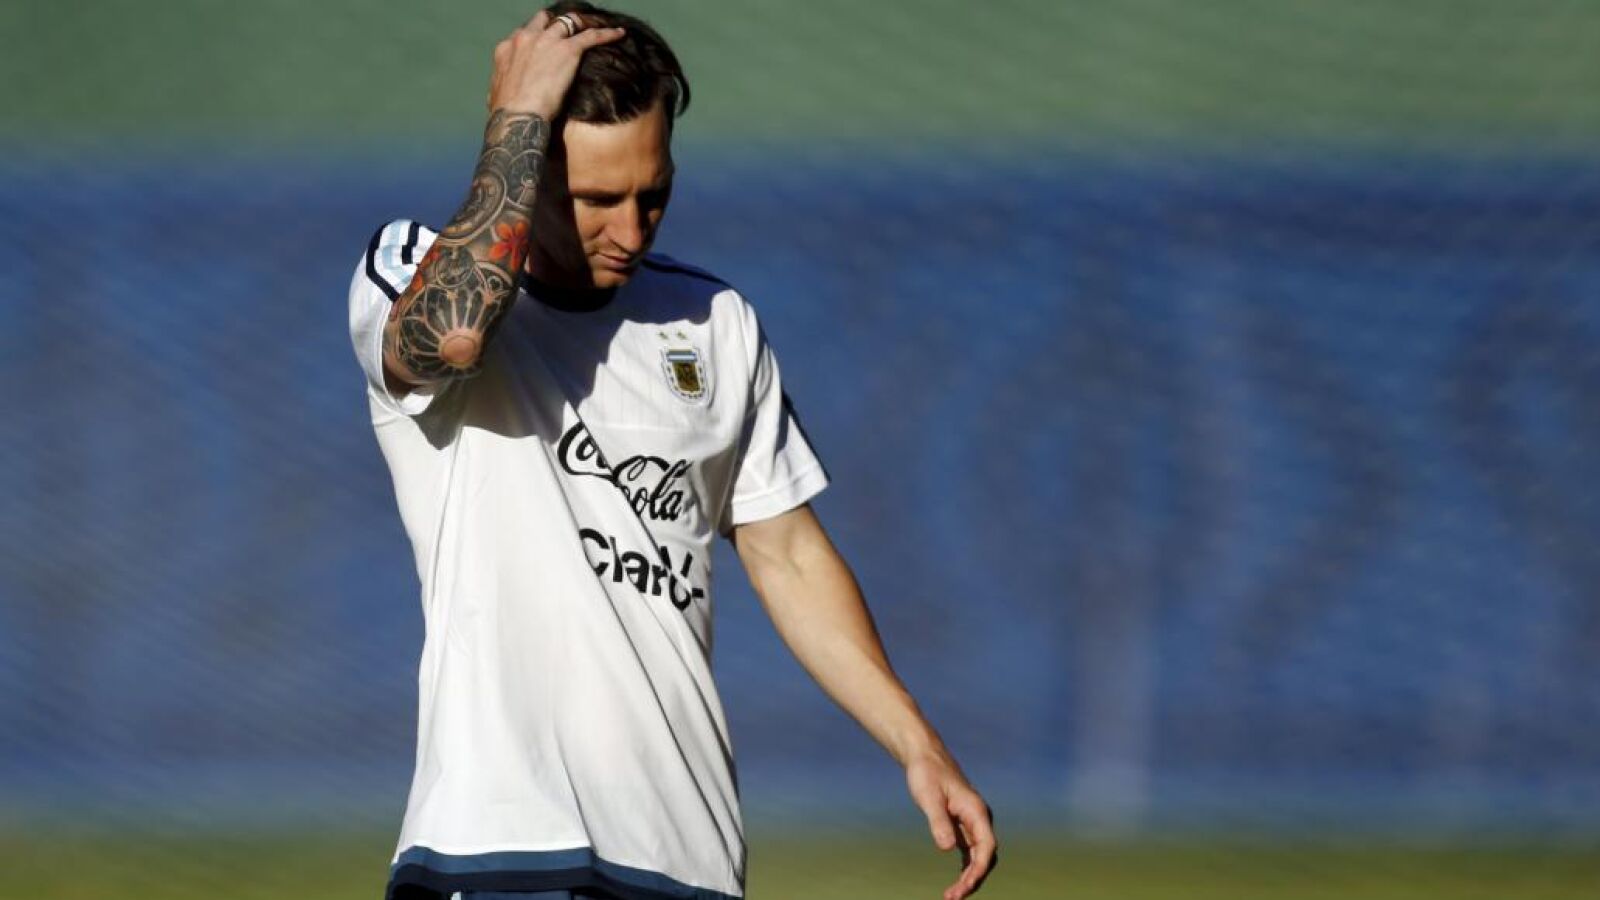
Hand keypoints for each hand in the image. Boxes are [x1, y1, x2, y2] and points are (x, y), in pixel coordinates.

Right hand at [486, 9, 625, 120]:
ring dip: (582, 24)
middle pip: (545, 20)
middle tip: (569, 30)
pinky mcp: (568, 50)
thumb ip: (502, 87)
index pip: (525, 33)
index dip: (536, 36)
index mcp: (508, 49)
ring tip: (594, 27)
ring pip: (569, 21)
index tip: (544, 44)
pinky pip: (591, 35)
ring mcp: (548, 41)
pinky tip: (619, 34)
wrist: (517, 117)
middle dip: (557, 23)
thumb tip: (498, 97)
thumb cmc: (505, 113)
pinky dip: (606, 33)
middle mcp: (526, 38)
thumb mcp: (496, 95)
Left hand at [906, 748, 997, 899]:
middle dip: (972, 880)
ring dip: (969, 877)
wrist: (925, 757)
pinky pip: (970, 852)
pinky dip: (965, 869)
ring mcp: (973, 823)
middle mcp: (979, 819)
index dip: (977, 870)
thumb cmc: (927, 774)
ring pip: (978, 857)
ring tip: (952, 896)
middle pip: (984, 857)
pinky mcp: (963, 825)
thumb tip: (947, 849)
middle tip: (952, 898)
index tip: (963, 887)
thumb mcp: (929, 797)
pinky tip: (956, 883)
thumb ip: (939, 822)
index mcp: (976, 811)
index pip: (986, 848)